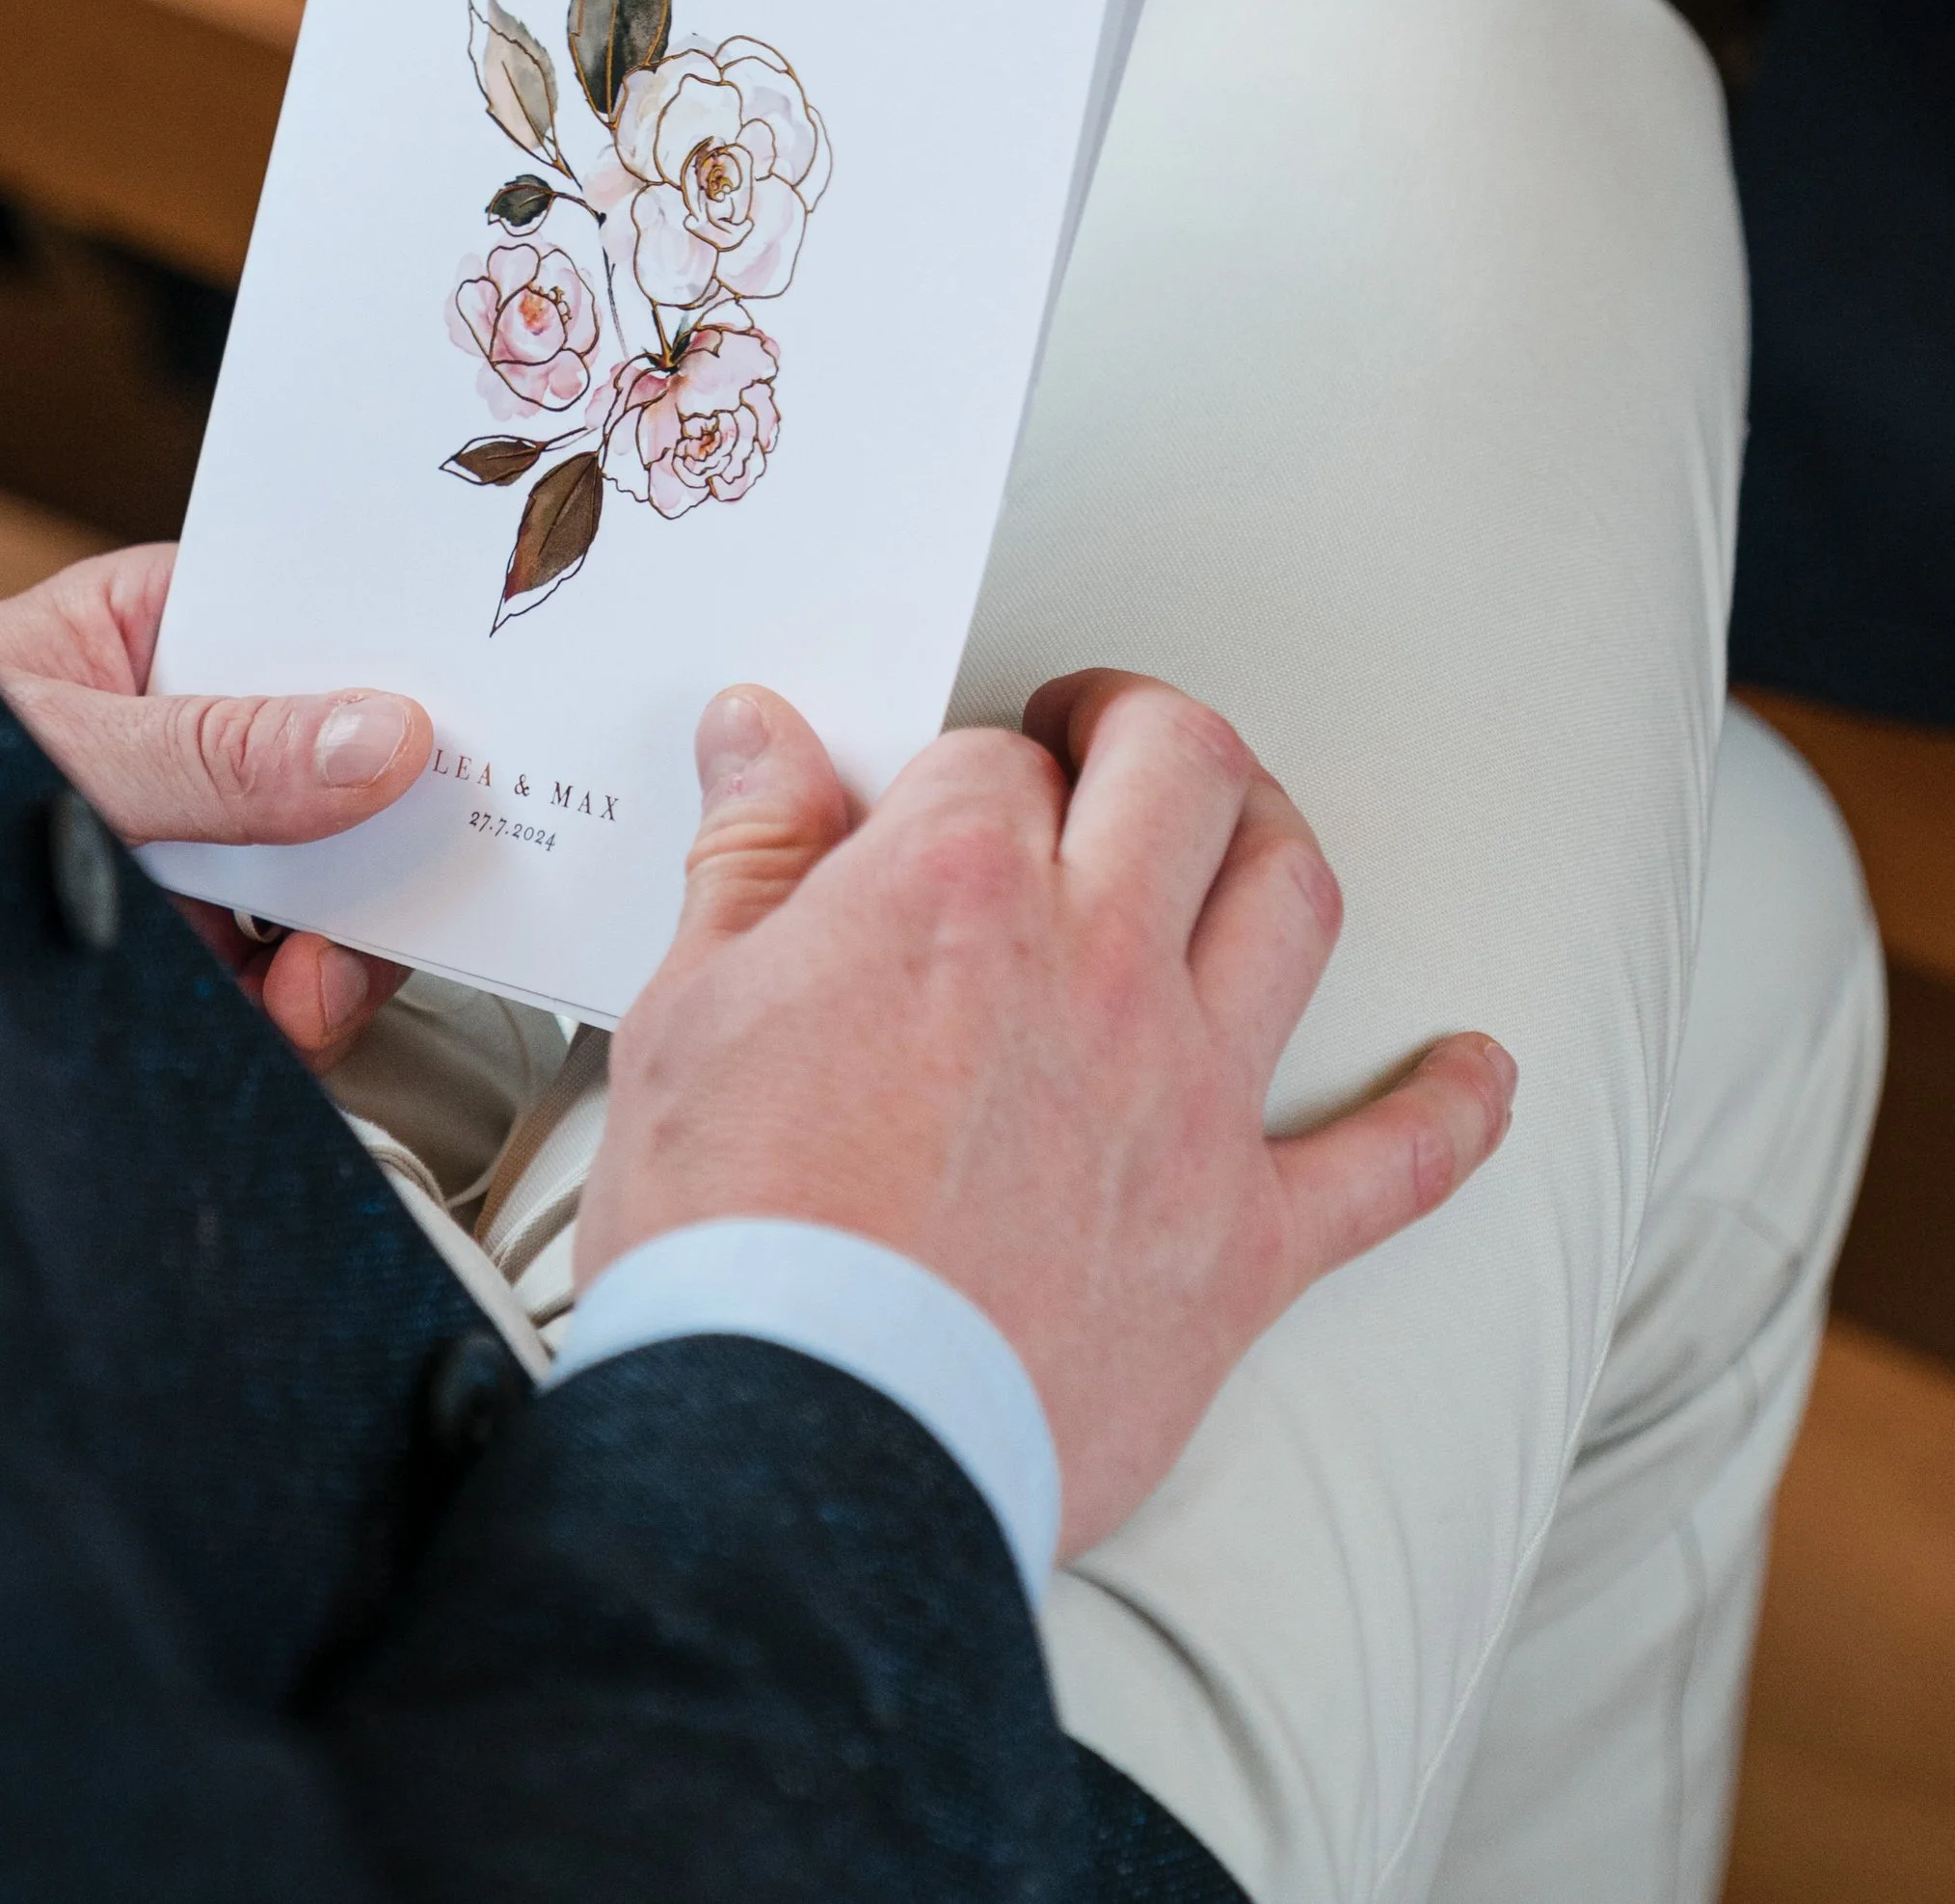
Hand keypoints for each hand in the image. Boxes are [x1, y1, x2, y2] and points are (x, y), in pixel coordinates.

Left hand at [0, 544, 431, 1075]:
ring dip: (349, 945)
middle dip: (391, 840)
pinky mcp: (190, 962)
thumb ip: (217, 750)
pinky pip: (288, 987)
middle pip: (361, 776)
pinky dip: (301, 1016)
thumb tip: (386, 736)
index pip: (329, 626)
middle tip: (404, 885)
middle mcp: (201, 739)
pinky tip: (275, 1021)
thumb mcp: (55, 743)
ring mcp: (201, 857)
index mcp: (172, 630)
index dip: (414, 669)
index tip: (477, 728)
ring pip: (340, 892)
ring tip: (307, 985)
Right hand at [577, 669, 1514, 1560]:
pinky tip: (1479, 1074)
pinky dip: (1449, 1112)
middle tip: (1097, 739)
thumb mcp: (688, 1011)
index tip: (926, 812)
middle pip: (1180, 765)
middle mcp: (1097, 962)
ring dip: (1271, 838)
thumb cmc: (739, 1240)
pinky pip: (1391, 1166)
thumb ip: (751, 853)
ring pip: (1289, 900)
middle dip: (1139, 727)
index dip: (957, 773)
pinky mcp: (1244, 1241)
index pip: (991, 755)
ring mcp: (1187, 1097)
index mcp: (955, 889)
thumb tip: (764, 735)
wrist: (811, 1441)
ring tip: (1239, 828)